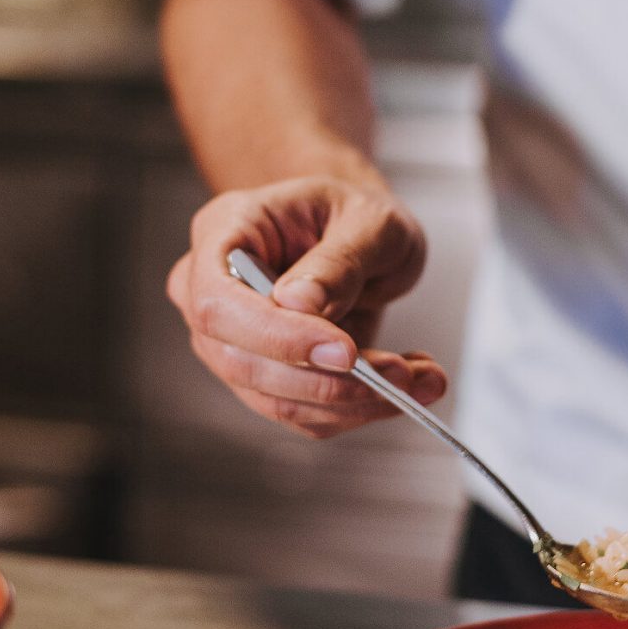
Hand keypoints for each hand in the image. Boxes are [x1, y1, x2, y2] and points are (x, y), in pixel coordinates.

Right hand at [166, 176, 446, 437]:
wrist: (352, 234)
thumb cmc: (350, 215)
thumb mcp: (367, 219)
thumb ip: (338, 260)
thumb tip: (300, 303)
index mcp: (221, 234)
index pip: (219, 302)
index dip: (275, 336)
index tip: (344, 350)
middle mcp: (209, 293)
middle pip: (241, 361)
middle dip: (327, 380)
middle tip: (400, 371)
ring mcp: (229, 342)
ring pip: (276, 399)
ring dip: (353, 401)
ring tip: (418, 378)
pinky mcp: (262, 379)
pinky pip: (304, 413)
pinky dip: (360, 409)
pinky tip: (405, 384)